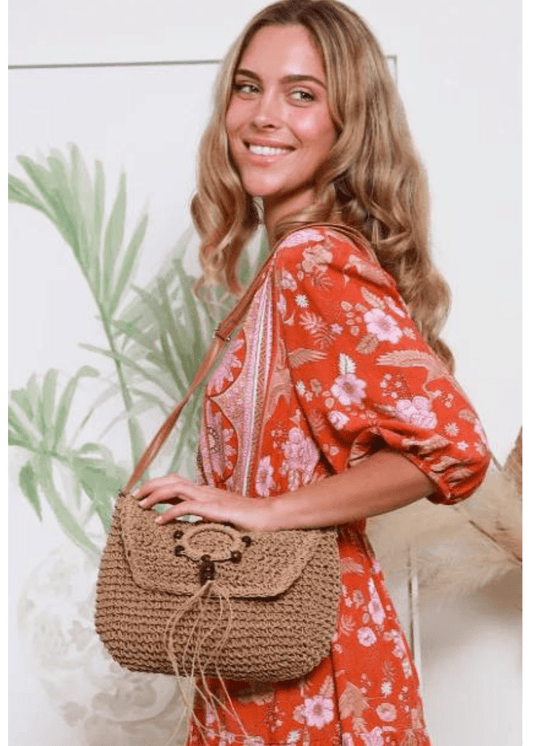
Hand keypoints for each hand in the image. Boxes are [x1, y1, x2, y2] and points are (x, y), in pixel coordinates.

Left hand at [132, 474, 271, 531]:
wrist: (270, 516)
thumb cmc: (248, 520)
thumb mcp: (222, 518)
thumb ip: (206, 517)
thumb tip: (189, 525)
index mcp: (206, 492)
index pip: (176, 483)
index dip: (157, 486)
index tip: (141, 496)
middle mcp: (205, 490)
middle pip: (172, 480)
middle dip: (150, 486)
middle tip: (134, 497)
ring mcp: (210, 498)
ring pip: (176, 488)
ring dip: (155, 495)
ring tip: (141, 505)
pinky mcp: (215, 509)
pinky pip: (188, 507)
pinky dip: (170, 512)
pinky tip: (160, 521)